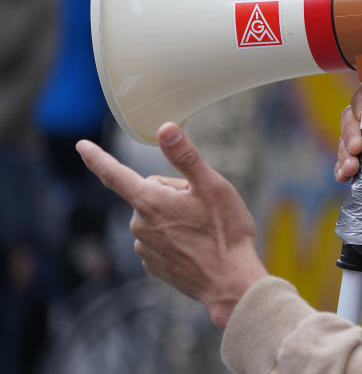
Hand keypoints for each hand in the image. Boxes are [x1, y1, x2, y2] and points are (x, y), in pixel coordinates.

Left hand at [76, 123, 267, 328]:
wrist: (231, 282)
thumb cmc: (226, 232)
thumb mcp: (212, 186)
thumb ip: (185, 156)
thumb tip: (165, 129)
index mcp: (150, 201)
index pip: (114, 173)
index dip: (97, 157)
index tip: (81, 146)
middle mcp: (140, 225)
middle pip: (150, 192)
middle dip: (173, 192)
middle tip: (204, 205)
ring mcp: (145, 248)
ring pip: (156, 217)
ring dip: (175, 216)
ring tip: (204, 228)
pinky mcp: (154, 265)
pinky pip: (160, 239)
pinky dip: (176, 237)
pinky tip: (198, 245)